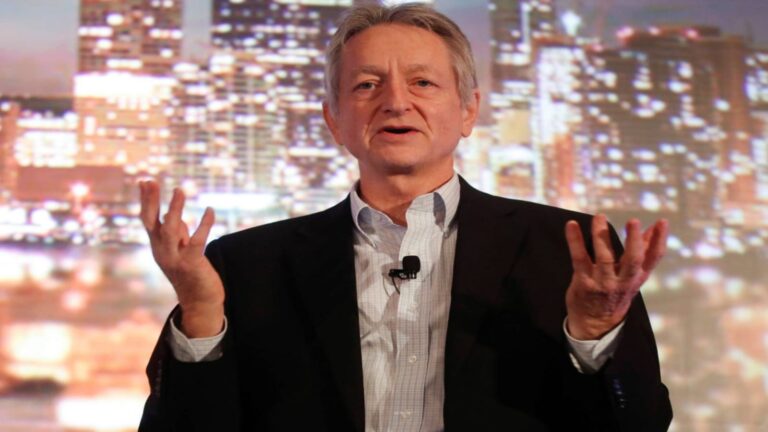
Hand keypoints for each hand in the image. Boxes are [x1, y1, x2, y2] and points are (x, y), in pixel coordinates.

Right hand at [139, 180, 224, 337]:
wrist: (200, 302)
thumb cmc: (191, 273)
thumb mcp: (180, 250)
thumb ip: (177, 233)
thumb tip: (172, 214)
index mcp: (158, 246)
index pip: (147, 220)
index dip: (146, 201)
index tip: (144, 181)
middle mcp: (162, 252)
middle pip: (151, 223)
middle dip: (151, 202)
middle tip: (151, 181)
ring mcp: (175, 259)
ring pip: (170, 230)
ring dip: (174, 209)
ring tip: (180, 190)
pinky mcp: (192, 264)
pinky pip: (197, 241)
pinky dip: (204, 224)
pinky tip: (210, 210)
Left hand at [565, 214, 667, 339]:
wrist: (595, 324)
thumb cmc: (615, 294)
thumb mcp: (633, 277)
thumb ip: (642, 253)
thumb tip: (653, 229)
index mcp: (637, 278)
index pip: (652, 259)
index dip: (658, 240)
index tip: (661, 222)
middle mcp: (622, 281)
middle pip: (632, 260)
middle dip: (634, 241)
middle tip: (633, 221)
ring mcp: (603, 282)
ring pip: (604, 258)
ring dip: (601, 236)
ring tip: (599, 217)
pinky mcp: (583, 282)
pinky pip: (579, 259)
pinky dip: (575, 241)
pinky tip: (571, 225)